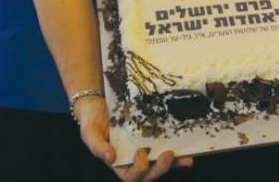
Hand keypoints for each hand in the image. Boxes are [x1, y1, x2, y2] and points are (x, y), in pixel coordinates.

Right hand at [74, 96, 192, 180]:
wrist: (100, 103)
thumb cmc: (92, 120)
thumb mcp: (89, 132)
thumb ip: (97, 146)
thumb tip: (110, 158)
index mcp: (118, 163)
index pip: (131, 177)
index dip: (138, 169)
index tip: (141, 151)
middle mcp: (133, 160)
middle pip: (149, 175)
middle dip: (160, 169)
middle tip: (168, 154)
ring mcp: (146, 151)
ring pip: (161, 166)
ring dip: (175, 164)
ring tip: (186, 158)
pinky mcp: (155, 139)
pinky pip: (167, 150)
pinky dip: (179, 154)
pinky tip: (189, 151)